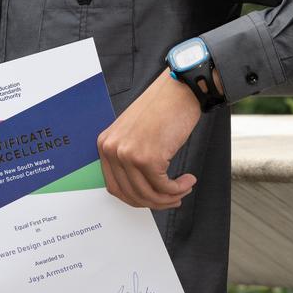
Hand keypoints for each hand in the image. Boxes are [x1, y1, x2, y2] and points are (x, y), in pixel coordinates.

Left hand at [97, 68, 200, 209]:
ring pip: (147, 194)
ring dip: (168, 197)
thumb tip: (139, 189)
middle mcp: (112, 149)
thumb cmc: (162, 108)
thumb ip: (129, 156)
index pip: (114, 187)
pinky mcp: (148, 158)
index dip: (135, 198)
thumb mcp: (133, 132)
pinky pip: (164, 187)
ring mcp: (129, 154)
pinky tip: (188, 181)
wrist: (179, 90)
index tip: (151, 198)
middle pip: (130, 194)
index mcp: (105, 143)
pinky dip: (178, 189)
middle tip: (172, 198)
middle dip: (154, 202)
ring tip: (183, 189)